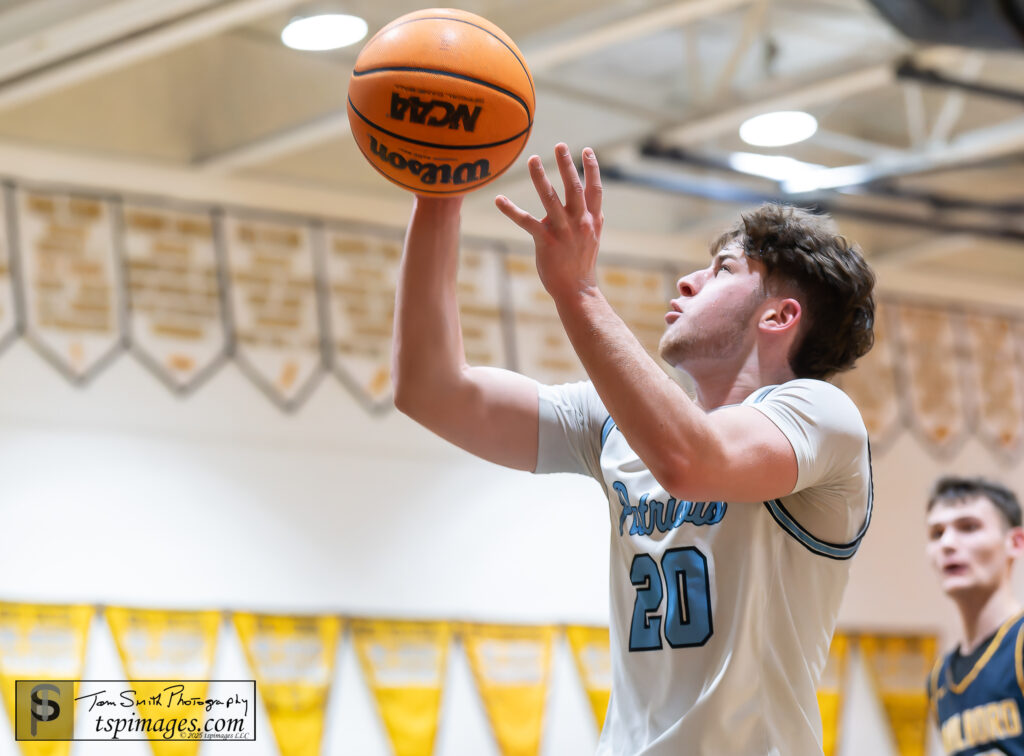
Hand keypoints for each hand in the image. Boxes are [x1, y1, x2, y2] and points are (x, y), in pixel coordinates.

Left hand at [495, 143, 603, 301]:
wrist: (577, 290)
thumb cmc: (581, 263)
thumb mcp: (592, 237)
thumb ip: (590, 218)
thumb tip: (589, 202)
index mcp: (592, 219)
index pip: (595, 189)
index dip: (592, 168)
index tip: (586, 150)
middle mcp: (579, 222)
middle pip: (574, 188)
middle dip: (566, 165)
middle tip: (560, 145)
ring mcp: (563, 231)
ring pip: (551, 199)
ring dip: (541, 178)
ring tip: (532, 159)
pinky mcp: (546, 242)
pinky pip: (526, 222)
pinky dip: (511, 209)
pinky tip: (499, 199)